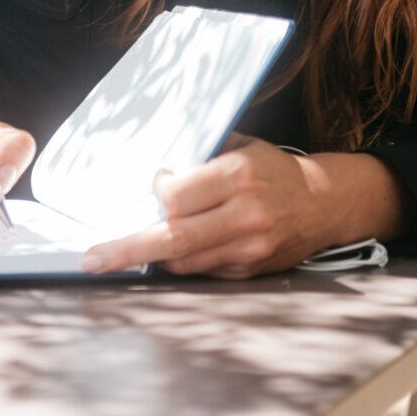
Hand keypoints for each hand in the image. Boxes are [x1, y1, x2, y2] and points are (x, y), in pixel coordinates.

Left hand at [78, 137, 406, 278]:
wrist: (323, 204)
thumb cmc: (272, 169)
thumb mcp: (241, 145)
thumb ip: (201, 152)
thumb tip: (153, 160)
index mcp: (239, 175)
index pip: (177, 195)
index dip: (158, 191)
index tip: (157, 182)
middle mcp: (245, 214)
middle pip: (173, 236)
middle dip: (127, 249)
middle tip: (93, 259)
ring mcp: (249, 247)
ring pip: (184, 260)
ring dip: (151, 255)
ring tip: (118, 253)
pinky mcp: (250, 269)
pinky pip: (202, 270)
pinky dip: (180, 260)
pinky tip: (169, 250)